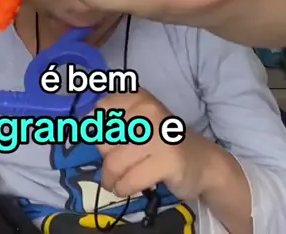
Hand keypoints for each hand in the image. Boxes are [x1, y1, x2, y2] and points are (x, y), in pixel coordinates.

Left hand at [97, 89, 215, 201]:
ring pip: (113, 163)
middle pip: (103, 141)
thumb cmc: (162, 141)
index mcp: (138, 96)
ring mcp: (159, 134)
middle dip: (106, 159)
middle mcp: (148, 110)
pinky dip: (124, 188)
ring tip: (118, 182)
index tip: (109, 142)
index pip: (99, 112)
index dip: (98, 131)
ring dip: (111, 180)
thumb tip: (82, 124)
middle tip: (119, 164)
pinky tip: (130, 187)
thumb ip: (111, 121)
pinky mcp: (167, 160)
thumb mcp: (137, 121)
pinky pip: (129, 180)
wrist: (202, 161)